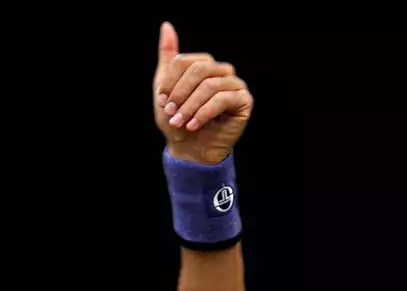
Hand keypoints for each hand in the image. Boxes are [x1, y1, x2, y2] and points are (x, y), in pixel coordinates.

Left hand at [152, 21, 251, 164]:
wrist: (190, 149)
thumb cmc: (178, 121)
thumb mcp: (166, 89)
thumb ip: (168, 58)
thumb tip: (166, 26)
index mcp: (204, 65)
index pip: (186, 61)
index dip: (171, 81)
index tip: (162, 101)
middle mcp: (222, 71)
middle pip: (199, 70)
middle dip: (181, 94)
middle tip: (171, 113)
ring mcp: (235, 84)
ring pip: (210, 85)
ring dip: (190, 106)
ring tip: (180, 122)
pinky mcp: (243, 101)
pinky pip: (223, 99)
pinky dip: (204, 113)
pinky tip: (194, 125)